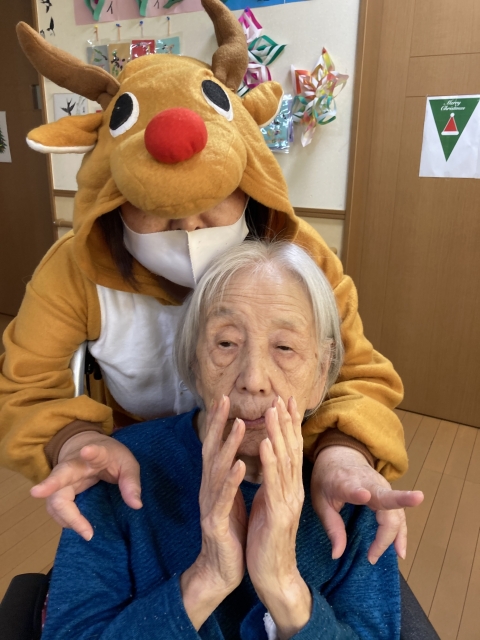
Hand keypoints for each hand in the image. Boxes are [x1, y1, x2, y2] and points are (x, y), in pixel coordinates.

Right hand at [30, 429, 141, 540]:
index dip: (90, 452)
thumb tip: (136, 506)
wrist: (85, 446)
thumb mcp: (127, 463)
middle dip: (49, 484)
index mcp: (95, 454)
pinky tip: (80, 527)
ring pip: (54, 498)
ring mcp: (62, 479)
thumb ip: (131, 482)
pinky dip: (66, 520)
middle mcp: (73, 466)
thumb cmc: (109, 456)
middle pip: (59, 475)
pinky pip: (57, 509)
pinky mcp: (58, 492)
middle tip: (36, 492)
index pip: (93, 451)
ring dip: (66, 516)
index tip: (87, 451)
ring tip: (86, 531)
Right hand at [181, 396, 246, 629]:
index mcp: (215, 484)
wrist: (220, 570)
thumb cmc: (230, 533)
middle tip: (225, 399)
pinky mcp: (215, 522)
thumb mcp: (231, 500)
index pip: (215, 447)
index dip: (219, 423)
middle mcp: (209, 489)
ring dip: (228, 445)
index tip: (225, 399)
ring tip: (239, 424)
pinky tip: (240, 465)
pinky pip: (223, 498)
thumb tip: (235, 455)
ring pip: (217, 469)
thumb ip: (229, 478)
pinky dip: (231, 480)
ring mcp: (210, 504)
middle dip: (218, 424)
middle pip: (211, 450)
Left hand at [247, 397, 310, 639]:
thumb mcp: (269, 504)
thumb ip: (273, 483)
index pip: (291, 450)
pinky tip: (267, 444)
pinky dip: (271, 462)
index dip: (289, 425)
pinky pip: (274, 484)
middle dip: (286, 422)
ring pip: (284, 461)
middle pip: (291, 449)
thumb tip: (270, 463)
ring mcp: (287, 502)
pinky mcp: (277, 515)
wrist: (273, 575)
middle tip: (282, 396)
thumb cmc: (267, 539)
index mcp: (289, 487)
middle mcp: (293, 490)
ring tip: (272, 411)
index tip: (285, 401)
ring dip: (278, 434)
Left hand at [311, 446, 423, 563]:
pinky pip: (398, 514)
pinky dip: (401, 533)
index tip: (364, 496)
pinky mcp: (388, 493)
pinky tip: (401, 551)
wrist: (341, 455)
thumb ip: (331, 526)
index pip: (353, 487)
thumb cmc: (327, 478)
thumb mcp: (320, 500)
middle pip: (385, 500)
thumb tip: (337, 555)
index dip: (358, 492)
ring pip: (395, 511)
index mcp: (345, 482)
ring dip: (395, 535)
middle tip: (373, 555)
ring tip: (396, 555)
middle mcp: (368, 482)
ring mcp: (381, 486)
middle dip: (388, 525)